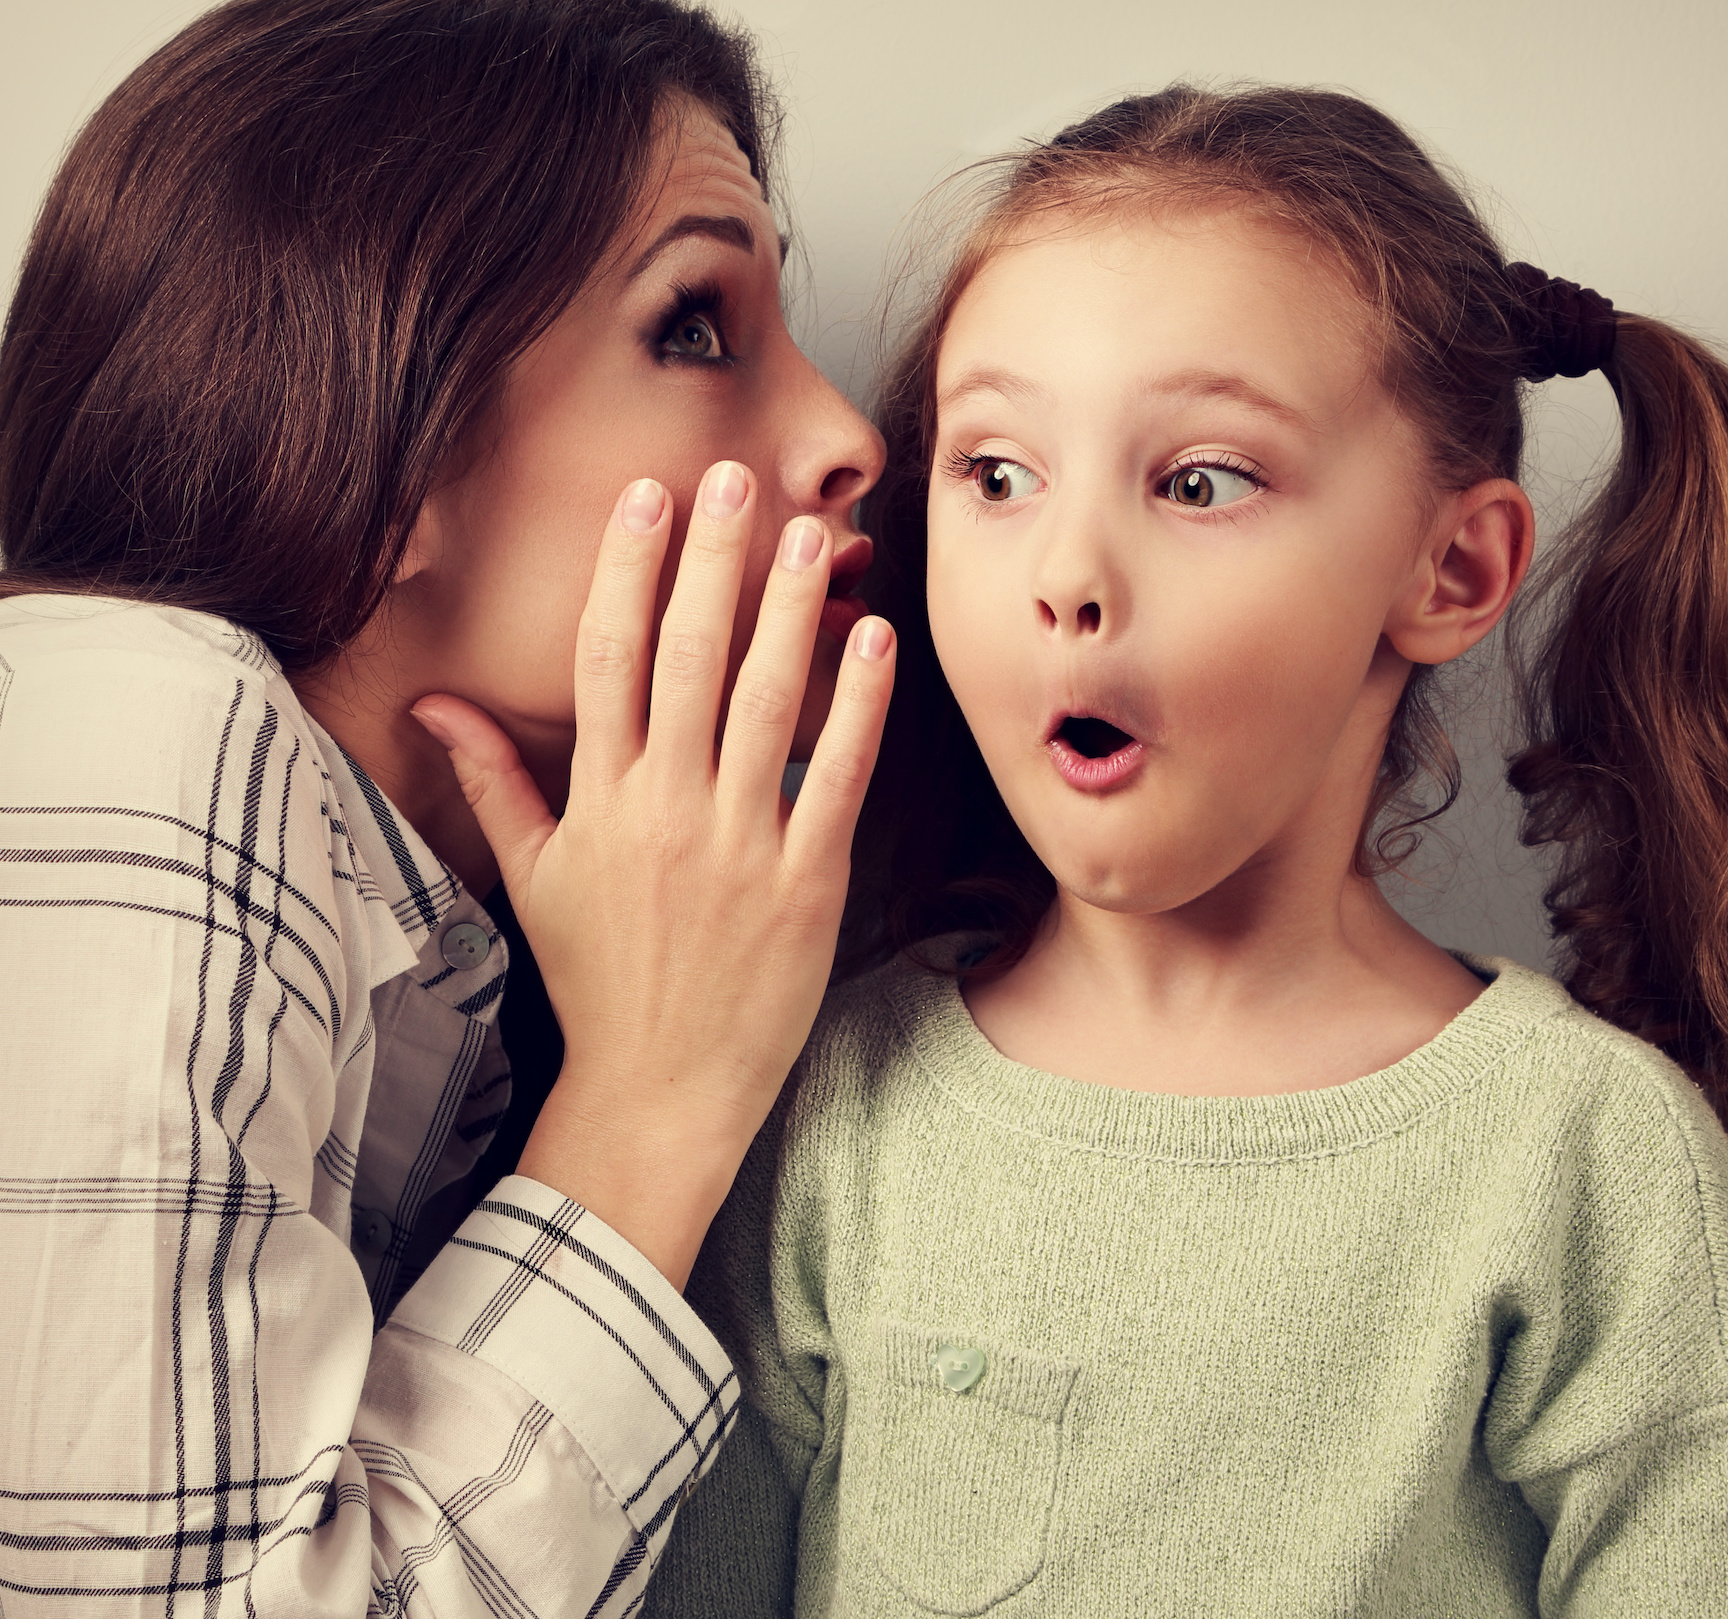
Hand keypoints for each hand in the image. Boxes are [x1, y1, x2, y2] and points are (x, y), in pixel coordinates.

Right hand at [409, 463, 894, 1288]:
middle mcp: (666, 809)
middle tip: (737, 477)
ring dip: (788, 611)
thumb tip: (437, 705)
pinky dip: (858, 706)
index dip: (631, 570)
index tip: (651, 497)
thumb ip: (498, 780)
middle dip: (713, 561)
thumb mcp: (533, 878)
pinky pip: (837, 776)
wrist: (657, 1089)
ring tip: (812, 535)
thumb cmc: (597, 980)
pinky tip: (874, 639)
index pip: (609, 658)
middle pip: (689, 659)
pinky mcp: (807, 884)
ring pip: (766, 703)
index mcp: (598, 800)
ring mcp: (740, 845)